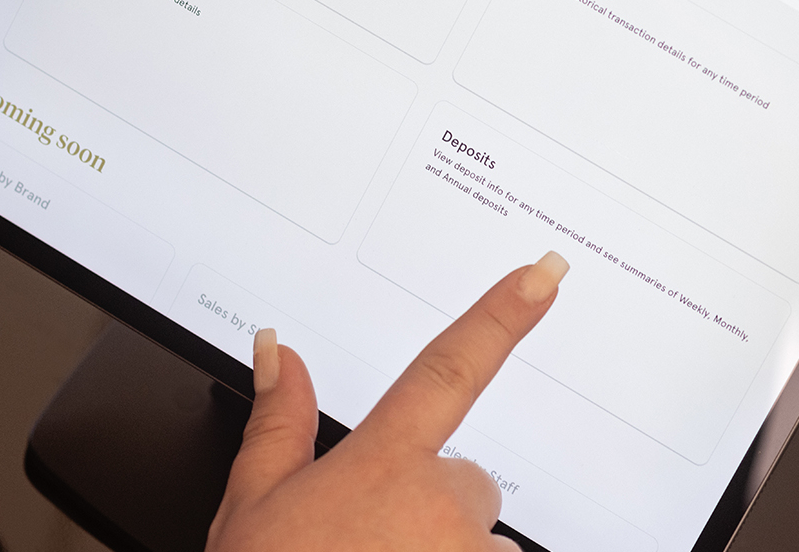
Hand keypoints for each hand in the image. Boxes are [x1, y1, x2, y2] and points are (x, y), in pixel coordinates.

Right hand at [207, 252, 570, 551]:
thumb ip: (279, 422)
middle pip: (463, 485)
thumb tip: (280, 351)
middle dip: (428, 511)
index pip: (449, 370)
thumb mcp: (252, 506)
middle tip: (368, 547)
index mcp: (381, 466)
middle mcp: (441, 509)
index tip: (546, 273)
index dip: (502, 316)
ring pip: (479, 547)